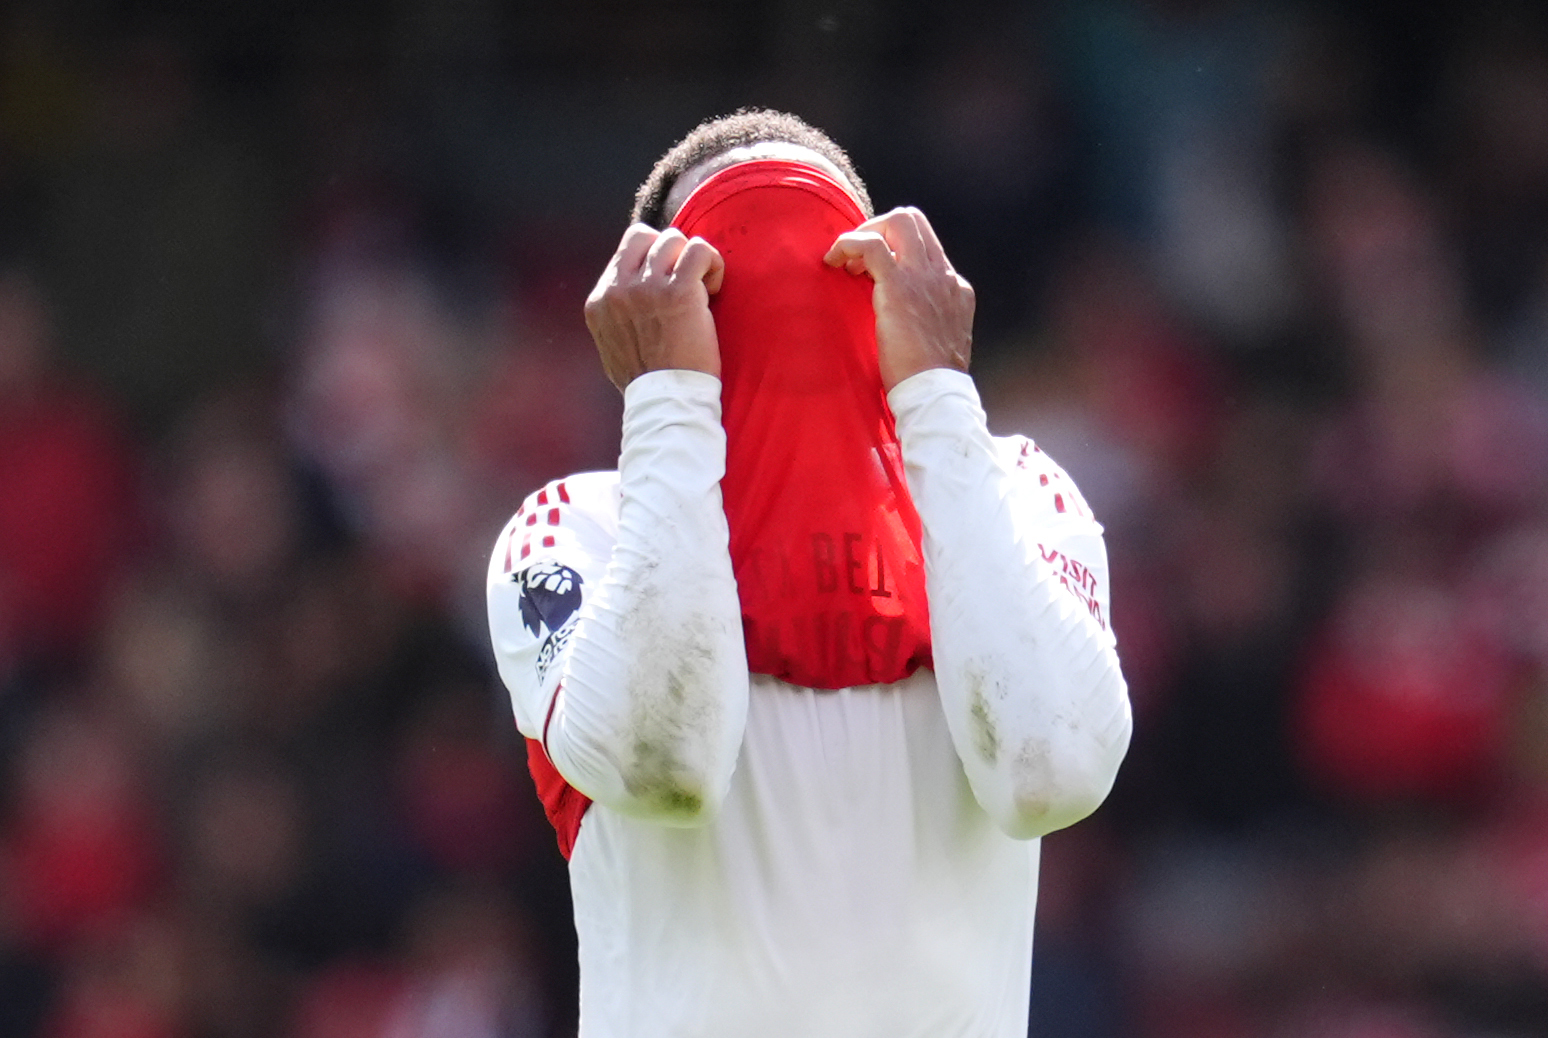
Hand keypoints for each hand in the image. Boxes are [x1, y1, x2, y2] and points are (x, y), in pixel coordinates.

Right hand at [584, 224, 725, 390]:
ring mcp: (647, 287)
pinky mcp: (679, 292)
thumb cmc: (647, 381)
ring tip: (702, 291)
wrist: (665, 402)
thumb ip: (616, 314)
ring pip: (674, 240)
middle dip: (670, 254)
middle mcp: (618, 289)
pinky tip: (713, 290)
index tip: (666, 288)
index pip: (626, 251)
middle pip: (647, 237)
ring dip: (692, 261)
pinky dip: (712, 263)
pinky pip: (700, 250)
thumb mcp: (613, 343)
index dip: (652, 262)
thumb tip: (629, 296)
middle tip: (684, 284)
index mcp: (600, 300)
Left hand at [823, 207, 973, 391]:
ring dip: (865, 233)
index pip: (924, 245)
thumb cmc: (929, 378)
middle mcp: (942, 275)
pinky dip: (847, 244)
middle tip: (857, 259)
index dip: (894, 249)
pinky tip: (832, 261)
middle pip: (913, 221)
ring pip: (897, 221)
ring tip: (845, 263)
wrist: (936, 391)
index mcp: (954, 287)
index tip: (871, 272)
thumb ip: (925, 320)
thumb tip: (900, 318)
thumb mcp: (937, 340)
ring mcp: (923, 277)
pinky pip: (870, 244)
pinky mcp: (899, 286)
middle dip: (879, 229)